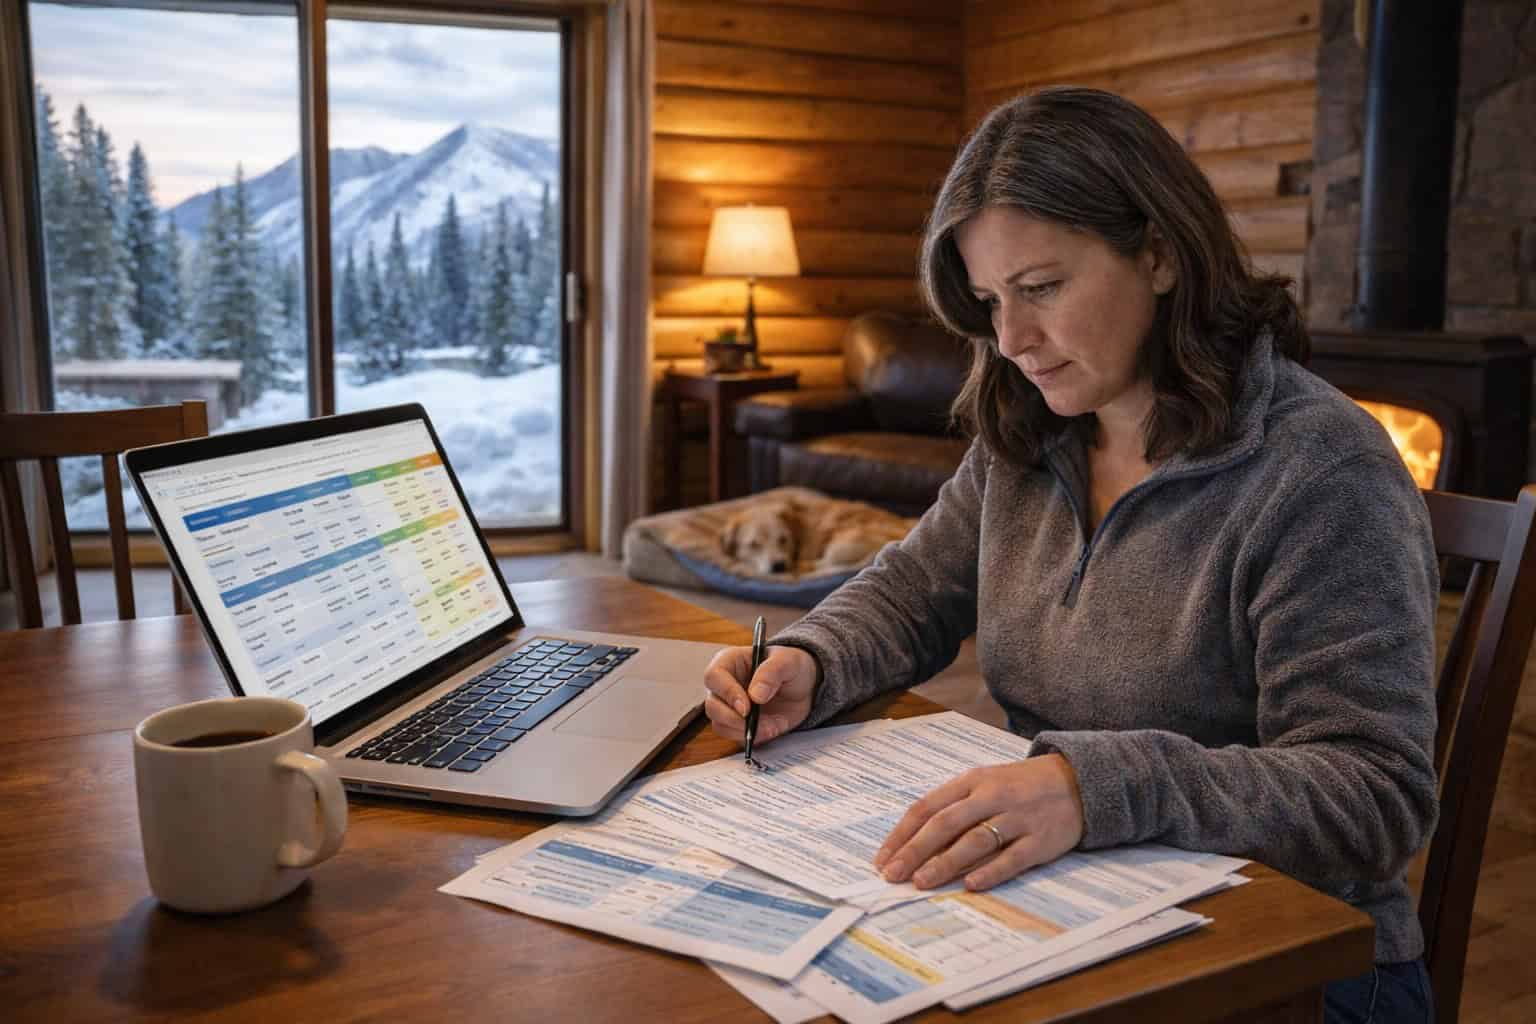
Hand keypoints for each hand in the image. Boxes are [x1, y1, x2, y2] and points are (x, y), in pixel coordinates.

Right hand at [702, 644, 817, 747]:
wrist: (804, 686)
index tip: (746, 708)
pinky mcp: (739, 725)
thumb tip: (755, 695)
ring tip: (771, 726)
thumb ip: (771, 673)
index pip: (714, 677)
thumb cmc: (792, 666)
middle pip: (712, 706)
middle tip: (756, 724)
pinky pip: (736, 737)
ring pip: (720, 725)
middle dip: (733, 719)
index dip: (727, 693)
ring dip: (744, 731)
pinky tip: (771, 729)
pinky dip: (754, 737)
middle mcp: (724, 686)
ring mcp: (729, 707)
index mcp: (729, 662)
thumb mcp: (788, 661)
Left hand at [874, 755, 1085, 890]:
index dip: (902, 834)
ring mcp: (1017, 818)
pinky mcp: (1040, 840)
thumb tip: (915, 843)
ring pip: (975, 841)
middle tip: (893, 874)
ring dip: (945, 863)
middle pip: (946, 824)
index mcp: (972, 781)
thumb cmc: (1019, 786)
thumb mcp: (984, 783)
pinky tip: (970, 885)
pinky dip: (990, 872)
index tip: (883, 858)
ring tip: (921, 882)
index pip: (927, 806)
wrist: (1077, 781)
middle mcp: (991, 797)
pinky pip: (1012, 858)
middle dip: (915, 851)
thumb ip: (954, 807)